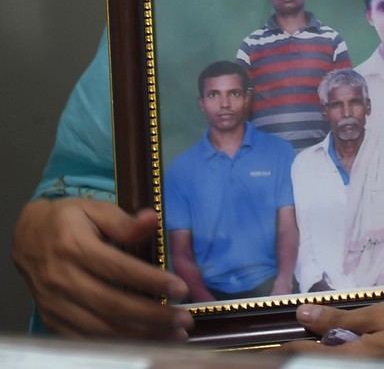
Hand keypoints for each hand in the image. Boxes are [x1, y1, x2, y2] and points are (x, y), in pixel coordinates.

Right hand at [12, 198, 193, 339]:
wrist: (27, 238)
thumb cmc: (68, 220)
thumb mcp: (94, 209)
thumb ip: (124, 221)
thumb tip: (153, 220)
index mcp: (74, 247)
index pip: (118, 269)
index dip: (151, 281)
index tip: (181, 288)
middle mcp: (62, 279)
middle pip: (112, 305)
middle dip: (152, 316)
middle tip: (184, 319)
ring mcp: (56, 305)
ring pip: (100, 329)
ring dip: (140, 336)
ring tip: (172, 336)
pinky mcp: (53, 320)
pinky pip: (86, 340)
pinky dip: (116, 346)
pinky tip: (142, 343)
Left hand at [288, 300, 383, 365]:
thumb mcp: (383, 313)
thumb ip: (341, 318)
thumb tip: (303, 313)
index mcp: (354, 359)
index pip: (306, 357)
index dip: (287, 349)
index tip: (278, 343)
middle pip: (321, 367)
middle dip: (309, 353)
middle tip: (309, 336)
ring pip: (338, 367)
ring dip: (330, 356)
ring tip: (333, 340)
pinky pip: (356, 367)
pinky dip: (349, 357)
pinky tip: (354, 347)